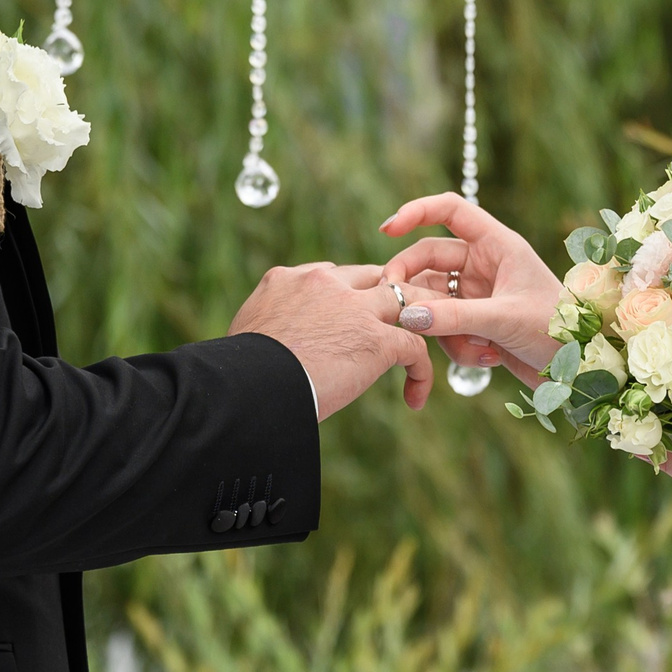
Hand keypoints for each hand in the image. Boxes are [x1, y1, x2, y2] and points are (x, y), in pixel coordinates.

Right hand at [229, 263, 432, 420]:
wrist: (245, 387)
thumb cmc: (237, 374)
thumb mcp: (247, 332)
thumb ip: (269, 324)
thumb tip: (269, 347)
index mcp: (288, 278)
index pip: (334, 275)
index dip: (352, 296)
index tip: (356, 321)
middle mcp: (324, 283)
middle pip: (375, 277)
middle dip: (392, 296)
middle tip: (407, 320)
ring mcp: (353, 308)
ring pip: (407, 299)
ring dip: (423, 320)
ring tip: (433, 343)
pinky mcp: (375, 339)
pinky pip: (414, 347)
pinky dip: (421, 371)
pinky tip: (415, 396)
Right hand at [376, 193, 565, 381]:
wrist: (579, 370)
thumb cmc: (557, 331)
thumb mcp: (504, 319)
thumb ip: (454, 317)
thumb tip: (407, 314)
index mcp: (498, 245)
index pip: (450, 210)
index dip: (416, 212)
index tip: (387, 229)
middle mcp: (485, 263)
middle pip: (429, 259)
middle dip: (412, 284)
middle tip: (395, 307)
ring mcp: (478, 293)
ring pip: (432, 299)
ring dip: (443, 328)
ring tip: (476, 349)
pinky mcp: (475, 322)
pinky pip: (445, 327)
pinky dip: (458, 346)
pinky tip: (489, 358)